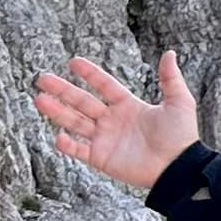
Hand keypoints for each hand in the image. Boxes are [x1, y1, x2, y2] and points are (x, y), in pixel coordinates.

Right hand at [32, 51, 202, 194]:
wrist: (177, 167)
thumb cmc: (181, 136)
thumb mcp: (179, 102)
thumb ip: (170, 79)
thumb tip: (169, 53)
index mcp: (128, 106)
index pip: (105, 86)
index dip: (90, 74)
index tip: (73, 62)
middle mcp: (113, 121)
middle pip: (82, 102)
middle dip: (63, 90)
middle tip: (43, 79)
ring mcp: (105, 139)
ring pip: (75, 122)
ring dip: (57, 112)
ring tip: (39, 99)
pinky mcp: (101, 158)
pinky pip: (78, 150)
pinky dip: (67, 145)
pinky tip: (57, 135)